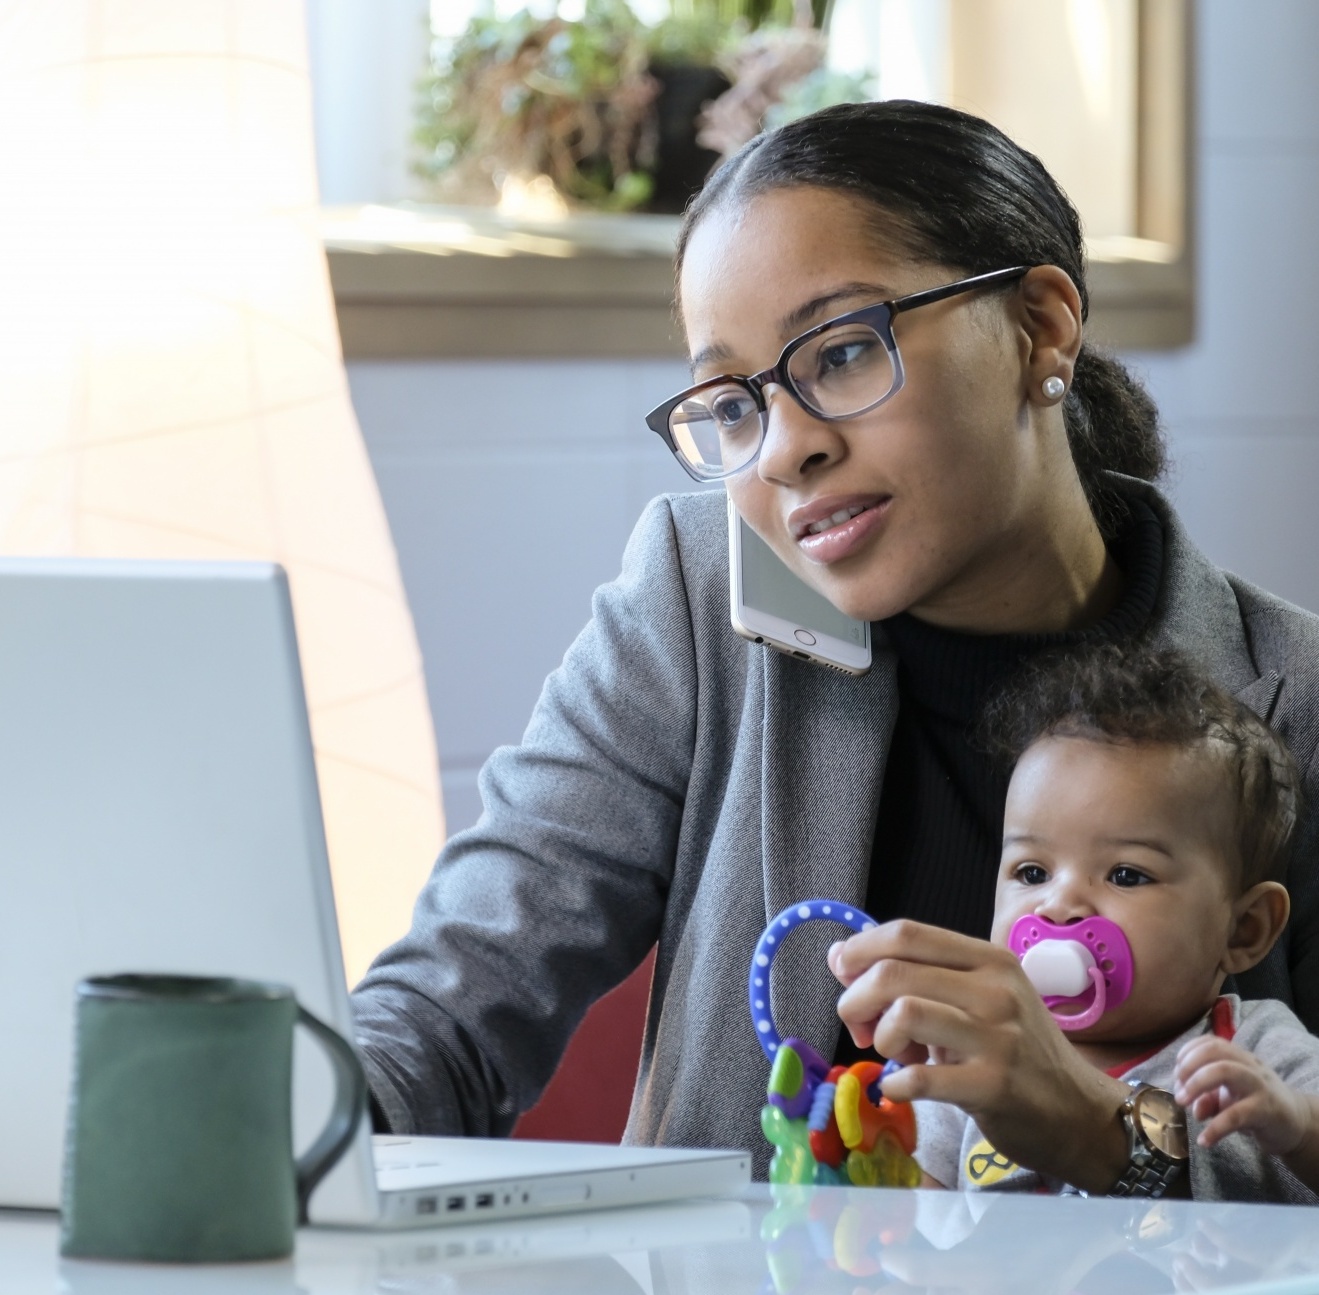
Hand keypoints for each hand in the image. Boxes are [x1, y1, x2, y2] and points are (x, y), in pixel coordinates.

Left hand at [828, 919, 1132, 1192]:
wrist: (1079, 1113)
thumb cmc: (1018, 1051)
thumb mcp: (977, 999)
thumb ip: (916, 974)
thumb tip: (839, 954)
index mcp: (988, 960)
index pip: (906, 933)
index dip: (860, 950)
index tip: (843, 973)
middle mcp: (995, 990)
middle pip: (893, 972)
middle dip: (855, 999)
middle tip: (858, 1026)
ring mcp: (997, 1038)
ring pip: (903, 1013)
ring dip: (878, 1038)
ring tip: (892, 1054)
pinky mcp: (993, 1086)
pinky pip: (920, 1078)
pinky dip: (896, 1084)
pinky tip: (901, 1088)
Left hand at [1172, 1035, 1310, 1154]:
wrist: (1297, 1124)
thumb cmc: (1255, 1105)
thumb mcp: (1228, 1099)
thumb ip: (1207, 1098)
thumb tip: (1193, 1107)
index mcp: (1238, 1057)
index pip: (1210, 1042)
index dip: (1188, 1053)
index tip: (1177, 1073)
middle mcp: (1249, 1065)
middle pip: (1214, 1051)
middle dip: (1189, 1067)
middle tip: (1179, 1092)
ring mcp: (1259, 1085)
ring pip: (1225, 1071)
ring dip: (1197, 1085)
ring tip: (1184, 1105)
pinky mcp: (1266, 1110)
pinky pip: (1236, 1115)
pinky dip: (1215, 1129)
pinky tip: (1204, 1140)